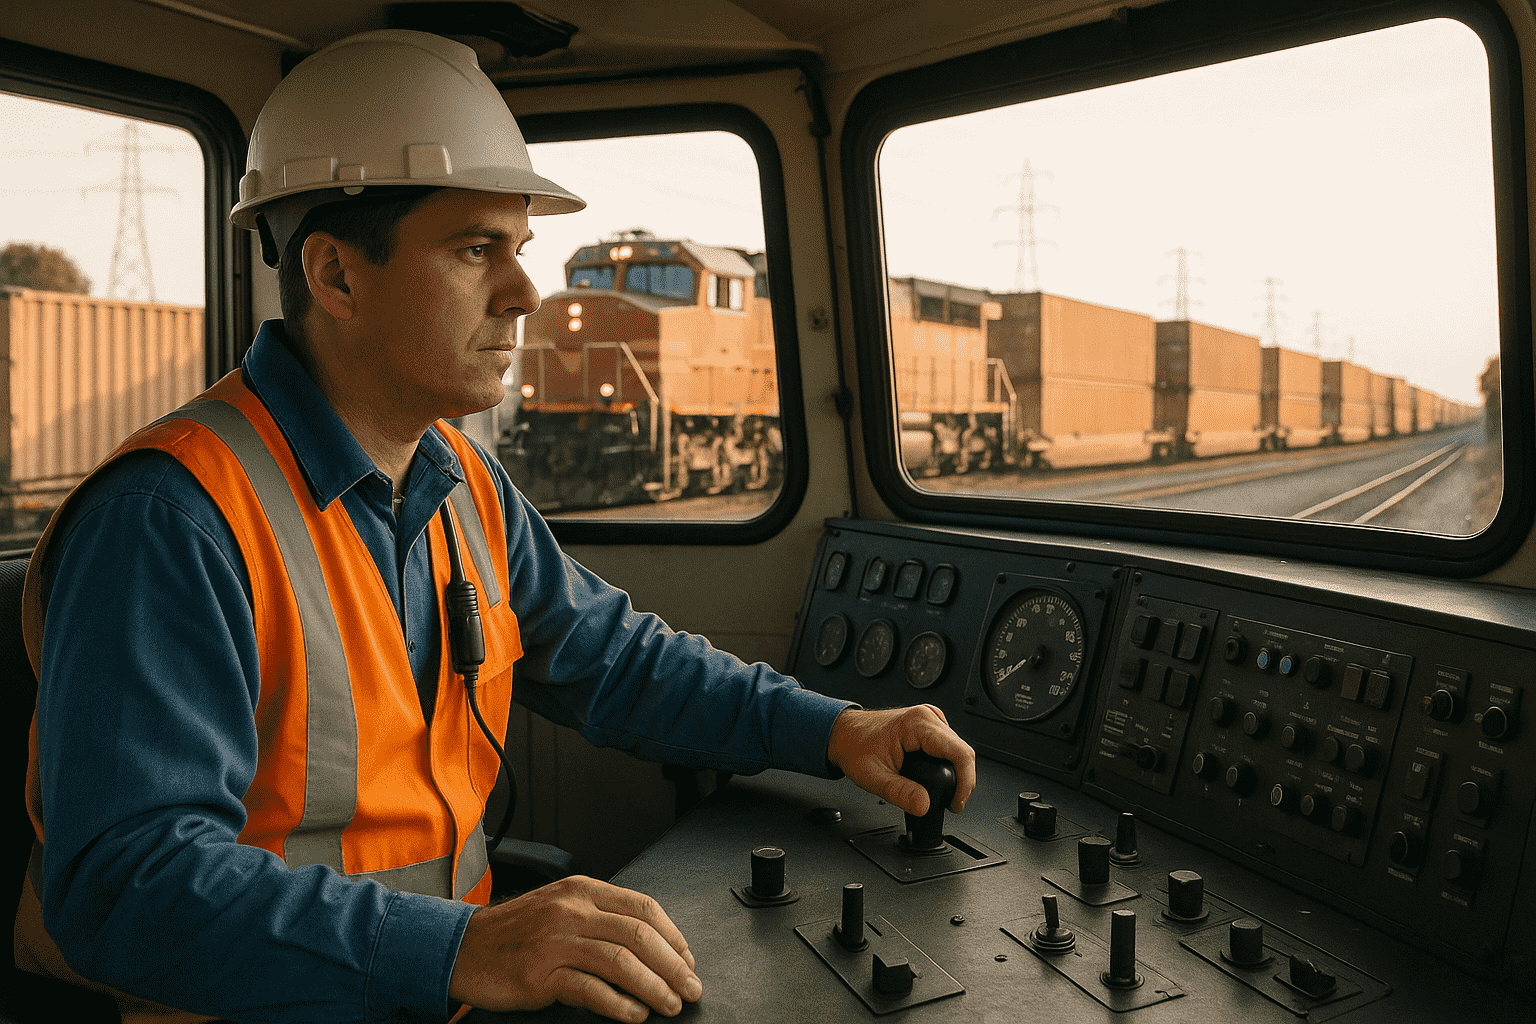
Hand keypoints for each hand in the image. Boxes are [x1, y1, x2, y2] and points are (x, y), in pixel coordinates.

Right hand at [448, 875, 701, 1021]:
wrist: (462, 947)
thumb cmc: (516, 932)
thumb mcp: (560, 908)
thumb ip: (601, 918)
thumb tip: (652, 947)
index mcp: (583, 890)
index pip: (643, 907)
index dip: (673, 936)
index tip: (688, 961)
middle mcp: (572, 910)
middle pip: (639, 935)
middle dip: (673, 966)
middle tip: (691, 988)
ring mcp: (555, 941)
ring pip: (620, 962)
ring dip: (654, 987)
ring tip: (670, 1005)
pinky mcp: (539, 974)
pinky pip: (589, 989)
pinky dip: (618, 1004)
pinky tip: (634, 1015)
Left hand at [826, 705, 976, 815]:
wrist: (844, 734)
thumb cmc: (855, 748)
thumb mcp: (873, 777)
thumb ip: (899, 793)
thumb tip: (923, 805)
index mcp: (918, 723)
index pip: (959, 753)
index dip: (965, 782)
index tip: (956, 804)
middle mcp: (928, 716)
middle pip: (962, 753)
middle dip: (959, 782)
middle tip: (945, 804)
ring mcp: (931, 719)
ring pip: (958, 751)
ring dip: (954, 775)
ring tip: (936, 792)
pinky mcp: (931, 726)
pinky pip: (950, 749)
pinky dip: (947, 767)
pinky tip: (933, 777)